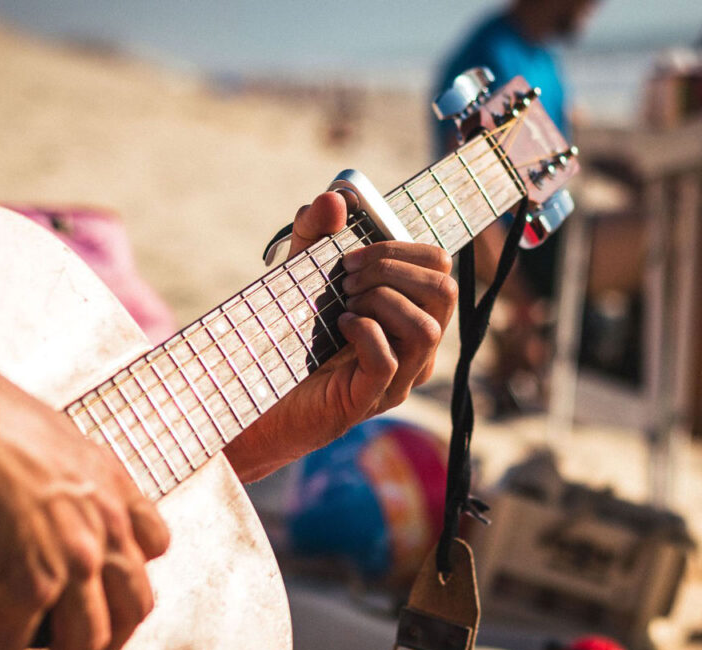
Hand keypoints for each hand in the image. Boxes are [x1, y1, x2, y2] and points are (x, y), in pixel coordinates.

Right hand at [0, 338, 168, 649]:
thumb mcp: (65, 438)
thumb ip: (80, 475)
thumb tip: (62, 490)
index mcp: (117, 494)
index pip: (154, 546)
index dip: (136, 574)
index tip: (118, 594)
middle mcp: (107, 533)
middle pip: (133, 605)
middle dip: (115, 642)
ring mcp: (72, 563)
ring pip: (88, 638)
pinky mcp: (24, 586)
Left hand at [225, 191, 455, 480]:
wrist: (255, 396)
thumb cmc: (287, 338)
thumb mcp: (299, 274)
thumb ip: (314, 235)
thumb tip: (335, 198)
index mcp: (408, 314)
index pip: (440, 268)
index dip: (401, 248)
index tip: (350, 255)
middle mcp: (413, 347)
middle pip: (445, 292)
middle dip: (393, 270)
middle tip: (346, 278)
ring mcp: (397, 378)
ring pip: (428, 329)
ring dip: (382, 300)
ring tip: (343, 303)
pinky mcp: (368, 399)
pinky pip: (389, 361)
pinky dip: (365, 332)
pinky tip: (339, 325)